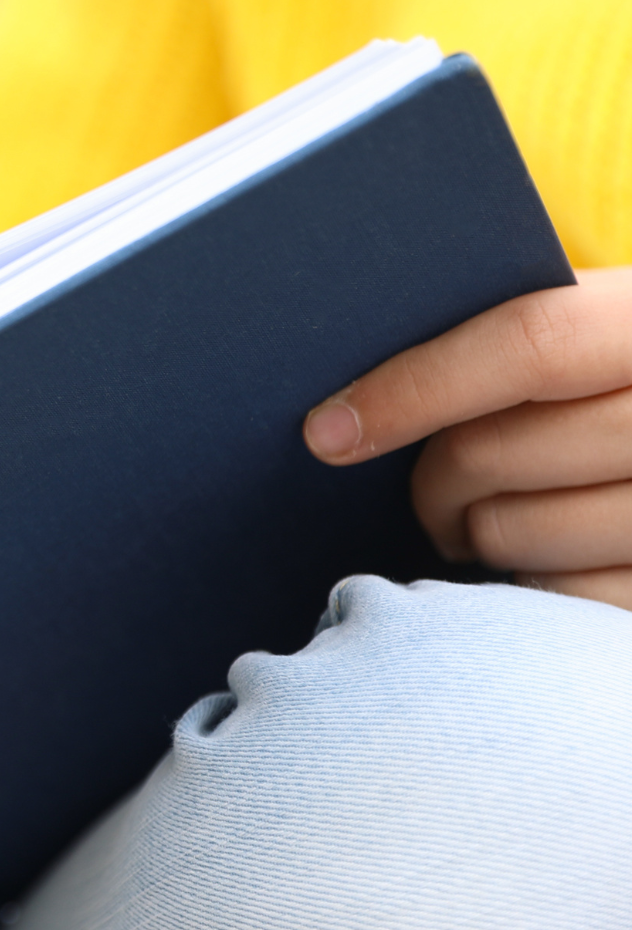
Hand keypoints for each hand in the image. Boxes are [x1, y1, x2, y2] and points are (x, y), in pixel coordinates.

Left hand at [304, 269, 631, 609]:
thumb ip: (513, 336)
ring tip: (485, 522)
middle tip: (427, 491)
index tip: (327, 432)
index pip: (529, 344)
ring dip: (472, 535)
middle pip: (494, 450)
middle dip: (430, 481)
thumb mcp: (599, 330)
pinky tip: (545, 559)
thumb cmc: (619, 382)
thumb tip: (356, 394)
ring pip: (511, 533)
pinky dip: (526, 584)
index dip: (414, 387)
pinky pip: (557, 598)